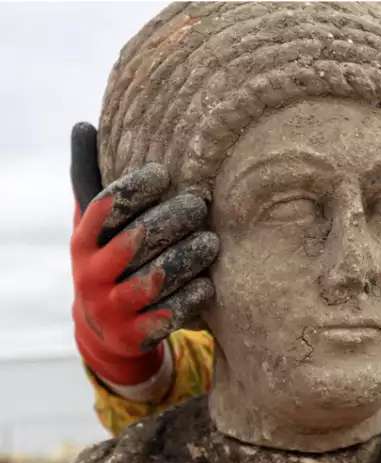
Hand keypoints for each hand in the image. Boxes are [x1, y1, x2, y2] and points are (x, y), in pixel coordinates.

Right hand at [70, 122, 218, 384]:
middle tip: (199, 206)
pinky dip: (190, 298)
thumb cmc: (111, 262)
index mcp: (83, 242)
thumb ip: (95, 182)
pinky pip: (167, 315)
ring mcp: (112, 308)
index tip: (165, 173)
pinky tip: (209, 284)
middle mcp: (92, 275)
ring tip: (212, 241)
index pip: (106, 208)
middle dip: (170, 220)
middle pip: (135, 241)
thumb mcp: (98, 228)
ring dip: (187, 257)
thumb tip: (84, 124)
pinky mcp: (134, 335)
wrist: (106, 331)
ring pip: (154, 278)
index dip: (134, 188)